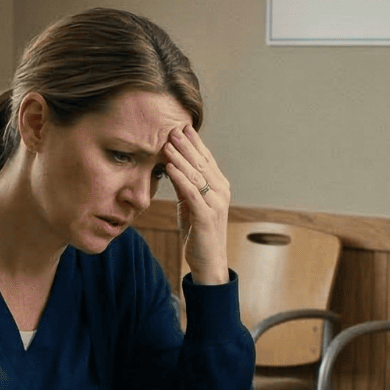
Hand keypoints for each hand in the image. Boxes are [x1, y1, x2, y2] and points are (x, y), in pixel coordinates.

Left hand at [162, 125, 230, 283]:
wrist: (208, 262)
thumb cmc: (198, 234)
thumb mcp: (189, 205)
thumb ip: (185, 187)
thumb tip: (173, 166)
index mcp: (220, 188)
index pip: (207, 160)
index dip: (195, 143)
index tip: (183, 127)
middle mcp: (221, 192)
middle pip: (202, 163)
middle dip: (187, 145)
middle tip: (173, 128)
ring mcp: (216, 204)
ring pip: (197, 175)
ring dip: (181, 158)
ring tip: (168, 143)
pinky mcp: (206, 216)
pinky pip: (192, 192)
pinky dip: (180, 177)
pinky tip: (170, 166)